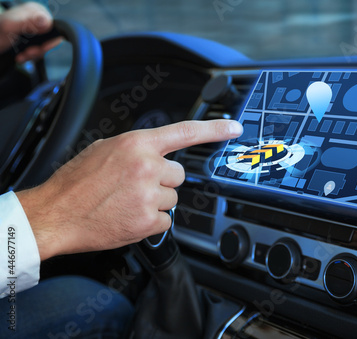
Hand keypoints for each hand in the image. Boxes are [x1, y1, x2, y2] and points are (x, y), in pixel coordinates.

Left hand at [0, 2, 61, 62]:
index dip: (50, 40)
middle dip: (39, 49)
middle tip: (28, 52)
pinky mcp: (33, 41)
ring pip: (45, 48)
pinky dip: (30, 57)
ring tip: (21, 55)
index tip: (42, 47)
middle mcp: (37, 20)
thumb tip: (47, 21)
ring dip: (33, 55)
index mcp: (35, 11)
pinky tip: (21, 55)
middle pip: (51, 39)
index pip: (54, 26)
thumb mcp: (10, 26)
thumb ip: (28, 22)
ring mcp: (36, 32)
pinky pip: (39, 53)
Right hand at [17, 119, 242, 259]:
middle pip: (179, 174)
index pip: (185, 132)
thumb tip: (156, 151)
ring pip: (173, 198)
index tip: (233, 128)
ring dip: (156, 201)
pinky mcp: (148, 221)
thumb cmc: (75, 182)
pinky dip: (151, 221)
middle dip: (163, 180)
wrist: (55, 214)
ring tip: (128, 201)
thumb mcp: (104, 149)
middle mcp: (147, 167)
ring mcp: (149, 195)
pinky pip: (165, 220)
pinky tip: (129, 216)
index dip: (214, 130)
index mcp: (137, 145)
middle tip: (137, 186)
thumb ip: (136, 148)